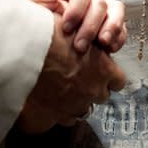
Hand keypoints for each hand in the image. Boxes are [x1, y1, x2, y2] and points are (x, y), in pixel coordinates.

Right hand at [16, 13, 125, 132]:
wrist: (28, 49)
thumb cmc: (52, 33)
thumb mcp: (77, 27)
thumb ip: (87, 39)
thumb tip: (85, 37)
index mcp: (103, 69)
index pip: (118, 81)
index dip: (108, 75)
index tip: (99, 70)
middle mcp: (92, 91)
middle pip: (101, 96)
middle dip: (92, 88)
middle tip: (77, 76)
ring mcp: (74, 106)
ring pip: (82, 111)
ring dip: (75, 101)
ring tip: (61, 88)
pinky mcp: (54, 115)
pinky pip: (61, 120)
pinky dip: (58, 112)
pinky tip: (49, 101)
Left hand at [26, 0, 126, 52]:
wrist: (42, 27)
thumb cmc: (39, 13)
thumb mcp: (36, 2)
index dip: (76, 9)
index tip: (66, 28)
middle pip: (99, 3)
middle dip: (90, 26)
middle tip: (79, 46)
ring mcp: (103, 5)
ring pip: (116, 10)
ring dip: (111, 28)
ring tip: (103, 44)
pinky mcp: (111, 20)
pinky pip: (122, 26)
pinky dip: (118, 37)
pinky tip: (110, 49)